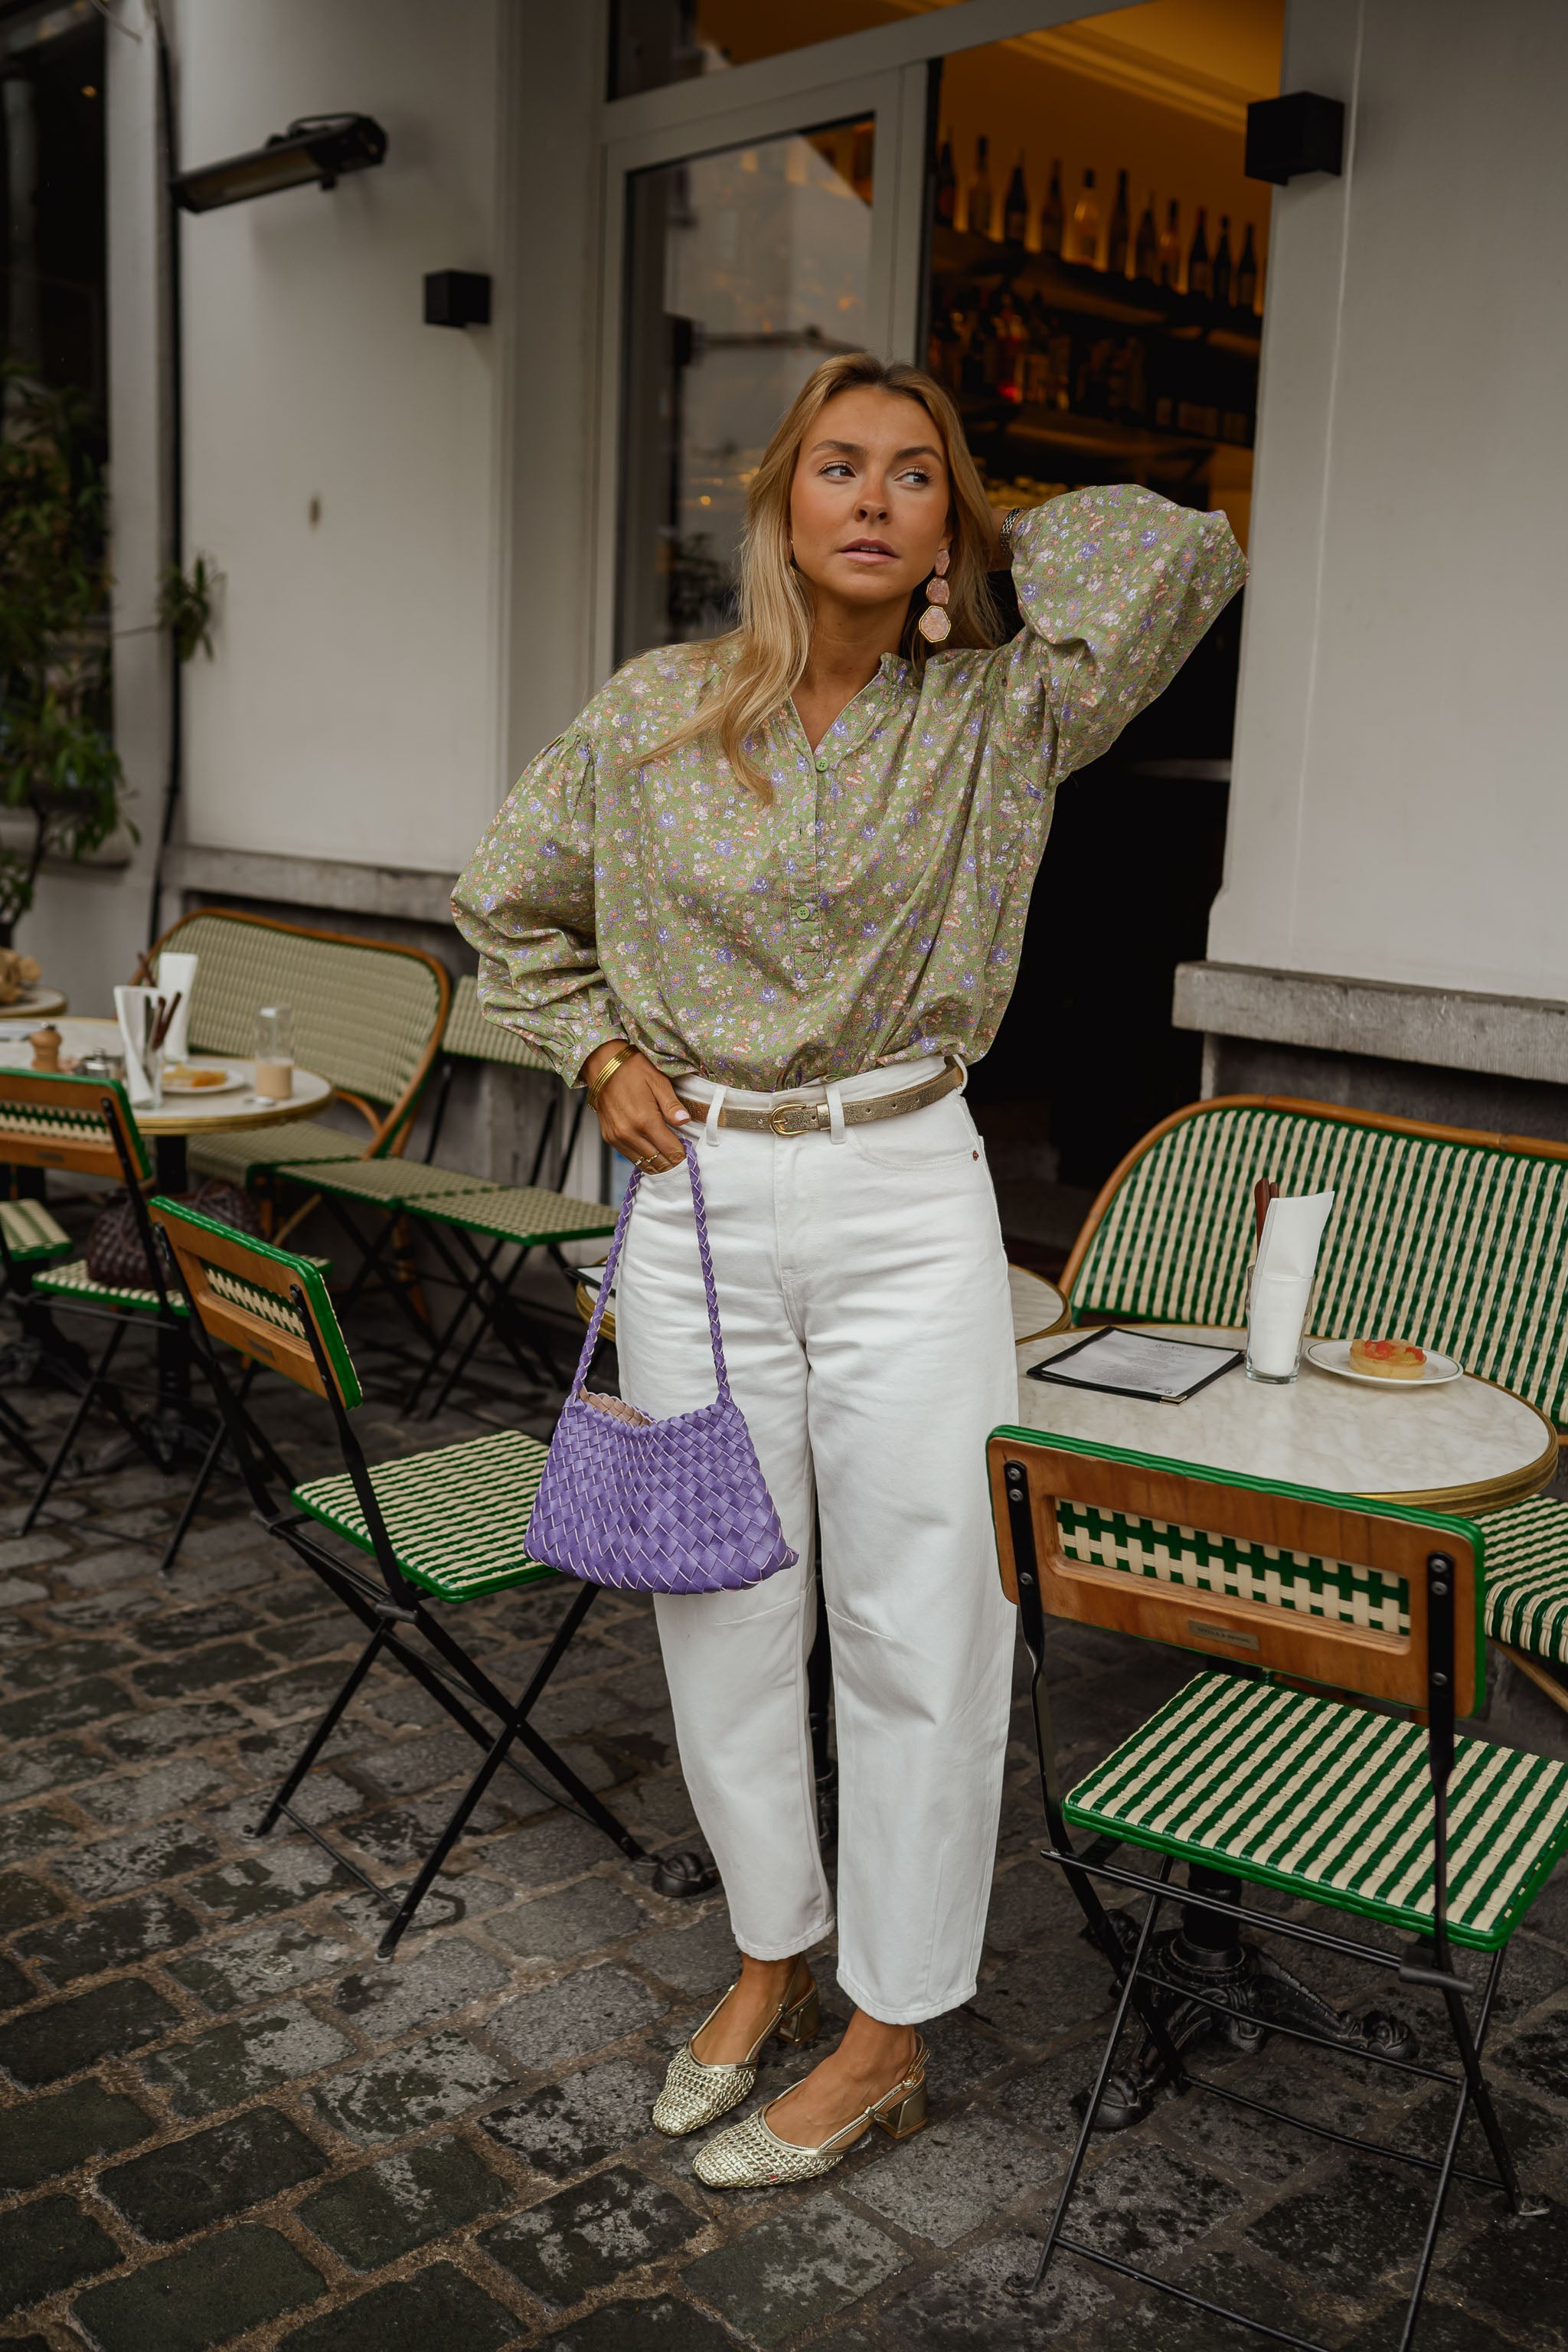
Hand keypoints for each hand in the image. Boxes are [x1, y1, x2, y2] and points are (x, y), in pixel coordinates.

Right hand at [580, 1039, 689, 1171]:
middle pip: (659, 1162)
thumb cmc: (632, 1070)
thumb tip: (685, 1121)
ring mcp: (617, 1137)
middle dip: (673, 1162)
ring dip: (659, 1164)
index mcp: (645, 1120)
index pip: (670, 1151)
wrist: (602, 1065)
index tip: (689, 1152)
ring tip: (669, 1157)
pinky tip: (653, 1152)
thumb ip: (672, 1105)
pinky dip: (644, 1158)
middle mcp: (629, 1133)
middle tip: (682, 1157)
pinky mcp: (609, 1137)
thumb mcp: (658, 1082)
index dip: (683, 1155)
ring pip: (644, 1164)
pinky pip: (630, 1157)